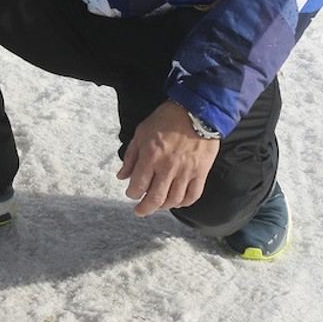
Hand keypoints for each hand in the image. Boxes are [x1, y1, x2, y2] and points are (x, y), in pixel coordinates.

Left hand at [115, 101, 218, 216]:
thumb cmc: (166, 119)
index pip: (137, 185)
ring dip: (163, 206)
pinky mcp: (201, 171)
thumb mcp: (141, 132)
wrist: (197, 110)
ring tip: (158, 204)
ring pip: (173, 200)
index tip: (131, 194)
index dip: (132, 194)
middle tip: (140, 211)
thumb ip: (130, 156)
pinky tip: (177, 201)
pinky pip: (193, 195)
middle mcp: (167, 166)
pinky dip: (184, 203)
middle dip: (145, 209)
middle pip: (155, 198)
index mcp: (150, 155)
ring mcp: (186, 170)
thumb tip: (121, 176)